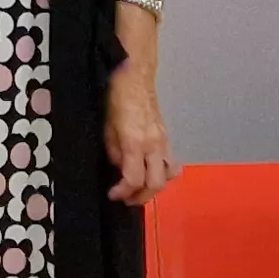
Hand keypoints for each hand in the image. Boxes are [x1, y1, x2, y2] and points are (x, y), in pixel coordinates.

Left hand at [104, 62, 174, 203]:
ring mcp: (163, 142)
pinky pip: (171, 162)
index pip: (134, 179)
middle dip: (141, 197)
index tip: (114, 194)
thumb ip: (113, 151)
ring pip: (168, 175)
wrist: (135, 79)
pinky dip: (163, 173)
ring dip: (155, 187)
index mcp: (135, 143)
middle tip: (127, 198)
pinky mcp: (167, 137)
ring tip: (141, 190)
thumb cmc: (117, 99)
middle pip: (155, 183)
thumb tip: (118, 166)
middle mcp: (153, 145)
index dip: (123, 192)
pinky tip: (152, 172)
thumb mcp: (107, 127)